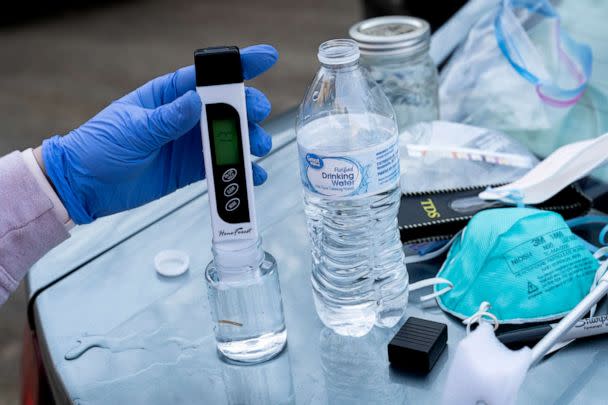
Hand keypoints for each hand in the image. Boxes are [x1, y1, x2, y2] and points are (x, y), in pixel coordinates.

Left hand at [41, 45, 277, 224]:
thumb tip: (195, 101)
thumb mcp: (132, 130)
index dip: (238, 65)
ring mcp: (189, 143)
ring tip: (257, 148)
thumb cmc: (98, 147)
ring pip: (230, 137)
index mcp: (168, 95)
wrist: (85, 187)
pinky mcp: (191, 169)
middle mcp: (184, 116)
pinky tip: (252, 175)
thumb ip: (166, 119)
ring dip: (249, 141)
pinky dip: (238, 171)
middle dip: (249, 108)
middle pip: (226, 106)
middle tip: (258, 114)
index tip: (266, 57)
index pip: (207, 76)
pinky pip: (221, 167)